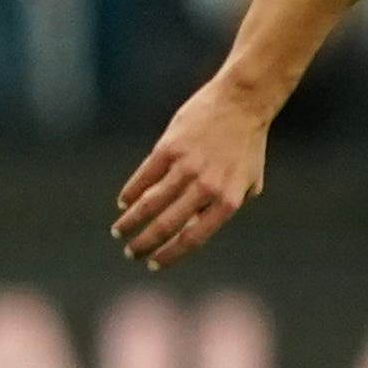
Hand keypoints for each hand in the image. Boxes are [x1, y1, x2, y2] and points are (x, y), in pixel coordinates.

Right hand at [113, 78, 271, 268]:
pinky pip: (144, 176)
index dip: (171, 254)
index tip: (154, 264)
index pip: (194, 237)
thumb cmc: (247, 146)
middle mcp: (206, 187)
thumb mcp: (248, 183)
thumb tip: (194, 228)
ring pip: (149, 203)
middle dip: (145, 243)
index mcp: (228, 200)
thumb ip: (225, 206)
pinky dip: (131, 192)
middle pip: (167, 224)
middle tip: (131, 253)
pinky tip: (123, 204)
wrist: (242, 103)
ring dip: (131, 222)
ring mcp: (186, 167)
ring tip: (119, 233)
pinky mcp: (168, 148)